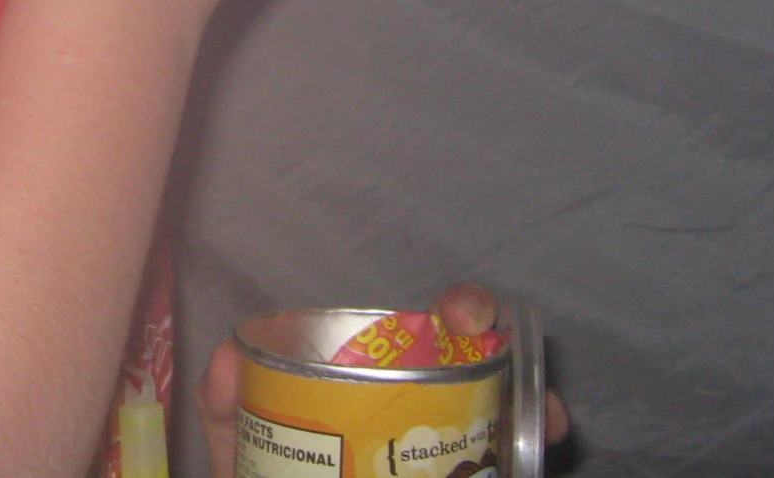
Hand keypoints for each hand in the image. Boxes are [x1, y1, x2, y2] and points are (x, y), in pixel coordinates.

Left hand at [199, 285, 571, 477]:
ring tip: (547, 422)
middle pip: (488, 371)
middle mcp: (427, 410)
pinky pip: (505, 463)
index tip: (467, 316)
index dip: (464, 311)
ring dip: (535, 416)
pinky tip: (533, 459)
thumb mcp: (243, 447)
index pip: (436, 330)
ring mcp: (453, 451)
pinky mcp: (473, 471)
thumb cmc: (272, 477)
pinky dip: (524, 456)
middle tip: (520, 379)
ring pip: (510, 423)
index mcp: (382, 382)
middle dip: (512, 362)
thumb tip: (226, 357)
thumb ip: (225, 408)